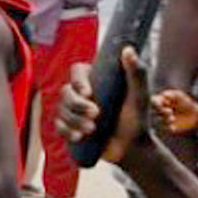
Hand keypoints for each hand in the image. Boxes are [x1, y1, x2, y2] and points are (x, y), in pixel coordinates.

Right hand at [55, 46, 150, 163]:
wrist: (132, 148)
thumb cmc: (138, 120)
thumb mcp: (139, 97)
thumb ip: (136, 73)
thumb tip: (128, 49)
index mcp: (96, 80)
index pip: (77, 71)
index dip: (78, 81)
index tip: (88, 93)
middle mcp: (82, 93)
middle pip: (66, 91)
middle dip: (77, 105)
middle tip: (95, 115)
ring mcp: (74, 110)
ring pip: (61, 109)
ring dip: (74, 120)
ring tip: (92, 130)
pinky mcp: (70, 127)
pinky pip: (59, 125)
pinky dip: (67, 131)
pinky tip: (79, 137)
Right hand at [152, 89, 197, 134]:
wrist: (195, 115)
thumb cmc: (186, 103)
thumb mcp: (181, 96)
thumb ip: (173, 94)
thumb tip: (164, 94)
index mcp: (162, 102)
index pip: (154, 101)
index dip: (156, 102)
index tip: (162, 102)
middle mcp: (161, 111)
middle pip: (156, 111)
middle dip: (162, 111)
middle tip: (170, 111)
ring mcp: (164, 120)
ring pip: (159, 120)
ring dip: (165, 119)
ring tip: (173, 119)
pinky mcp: (169, 128)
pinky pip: (165, 129)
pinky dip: (168, 128)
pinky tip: (172, 127)